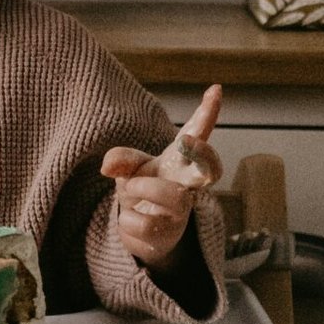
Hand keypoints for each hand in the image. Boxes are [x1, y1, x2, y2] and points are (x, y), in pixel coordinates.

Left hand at [100, 84, 223, 273]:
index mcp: (181, 161)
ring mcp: (182, 211)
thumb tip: (107, 166)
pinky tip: (129, 217)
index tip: (215, 89)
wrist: (144, 231)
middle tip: (186, 140)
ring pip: (173, 196)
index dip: (209, 112)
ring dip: (144, 188)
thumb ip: (122, 160)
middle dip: (203, 154)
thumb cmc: (145, 189)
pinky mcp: (169, 234)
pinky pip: (146, 224)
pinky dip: (128, 219)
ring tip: (130, 188)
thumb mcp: (132, 168)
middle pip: (211, 170)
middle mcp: (189, 185)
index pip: (200, 134)